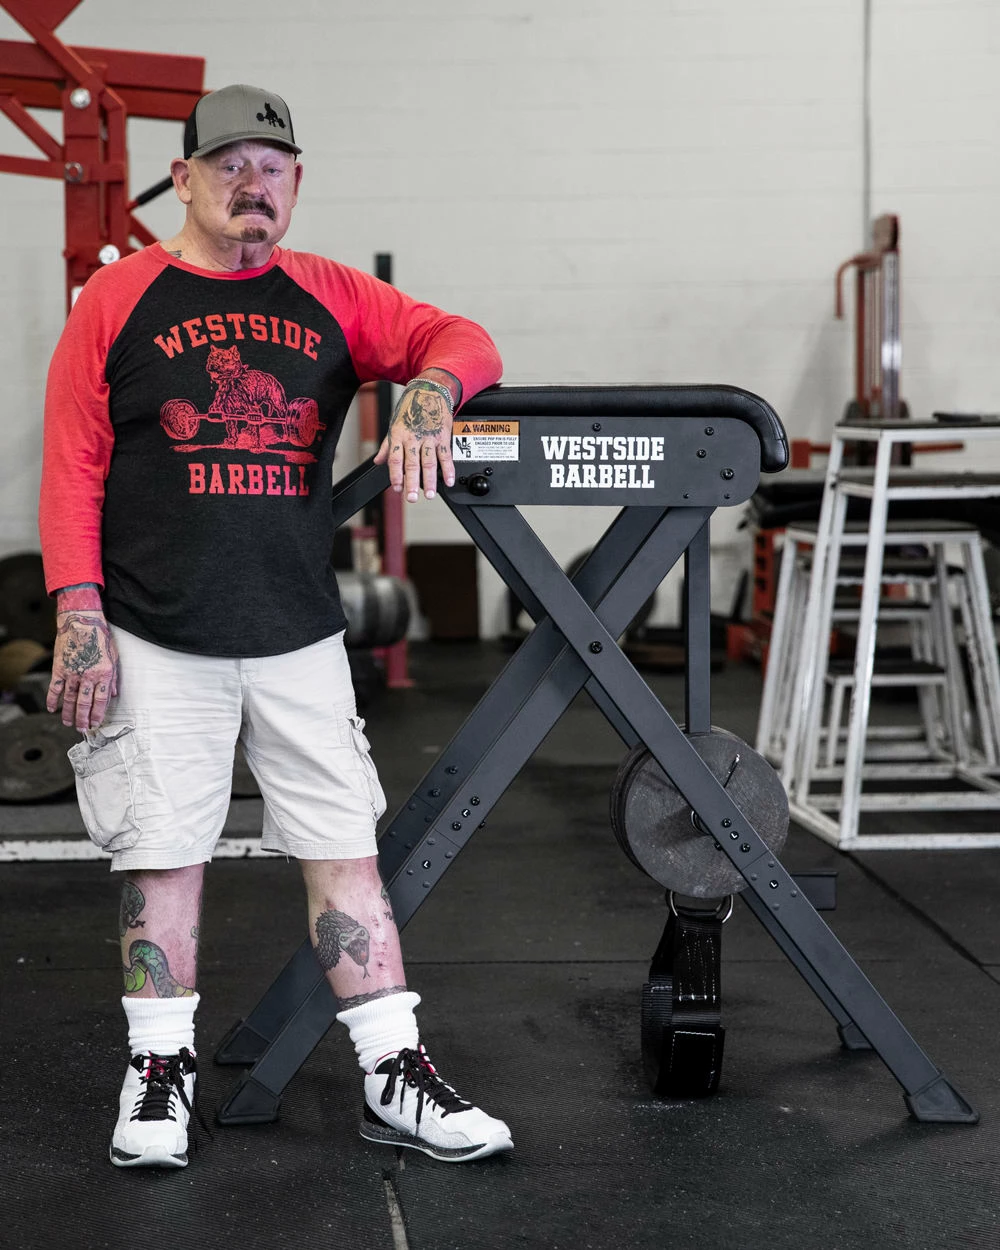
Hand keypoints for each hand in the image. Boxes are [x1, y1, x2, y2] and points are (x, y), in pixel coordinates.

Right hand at [47, 608, 119, 730]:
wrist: (82, 622)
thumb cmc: (100, 638)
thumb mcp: (114, 657)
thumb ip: (114, 678)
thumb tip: (115, 694)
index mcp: (104, 674)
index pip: (101, 701)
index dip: (98, 715)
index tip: (95, 724)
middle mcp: (88, 676)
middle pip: (84, 704)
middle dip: (83, 719)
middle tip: (82, 729)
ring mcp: (73, 673)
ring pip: (69, 699)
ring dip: (68, 713)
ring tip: (68, 723)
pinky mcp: (60, 668)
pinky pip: (54, 688)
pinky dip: (52, 700)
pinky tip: (52, 708)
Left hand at [374, 378, 456, 501]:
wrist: (430, 391)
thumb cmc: (411, 408)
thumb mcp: (394, 424)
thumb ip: (387, 446)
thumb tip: (378, 461)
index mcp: (399, 435)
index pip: (395, 458)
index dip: (395, 475)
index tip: (397, 488)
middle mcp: (413, 437)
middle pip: (412, 463)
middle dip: (412, 483)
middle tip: (412, 498)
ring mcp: (429, 437)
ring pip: (429, 462)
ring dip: (430, 480)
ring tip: (430, 494)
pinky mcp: (443, 436)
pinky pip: (446, 455)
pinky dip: (448, 469)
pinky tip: (448, 481)